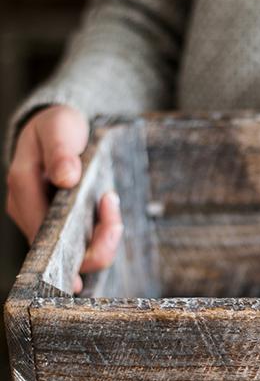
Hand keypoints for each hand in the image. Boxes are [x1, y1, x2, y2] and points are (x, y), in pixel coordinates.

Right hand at [6, 104, 122, 292]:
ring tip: (112, 201)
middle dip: (98, 244)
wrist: (58, 129)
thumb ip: (60, 151)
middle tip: (116, 211)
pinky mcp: (58, 224)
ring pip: (74, 254)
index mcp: (22, 187)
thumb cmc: (57, 127)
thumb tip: (66, 178)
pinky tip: (110, 212)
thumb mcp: (59, 127)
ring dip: (103, 239)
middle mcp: (28, 211)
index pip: (45, 233)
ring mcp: (42, 220)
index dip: (78, 240)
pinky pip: (81, 243)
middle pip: (62, 253)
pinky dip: (100, 234)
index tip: (110, 217)